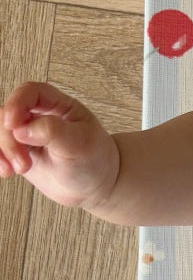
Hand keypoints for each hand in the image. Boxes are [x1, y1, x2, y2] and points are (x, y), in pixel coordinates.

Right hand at [0, 82, 119, 211]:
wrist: (96, 187)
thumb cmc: (95, 161)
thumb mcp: (80, 144)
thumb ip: (53, 132)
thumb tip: (21, 128)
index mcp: (59, 105)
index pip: (31, 92)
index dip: (17, 103)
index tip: (13, 124)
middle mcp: (39, 116)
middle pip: (9, 114)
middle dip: (10, 139)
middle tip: (24, 163)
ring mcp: (27, 134)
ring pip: (0, 131)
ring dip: (3, 150)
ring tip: (20, 169)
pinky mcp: (19, 151)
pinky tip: (6, 171)